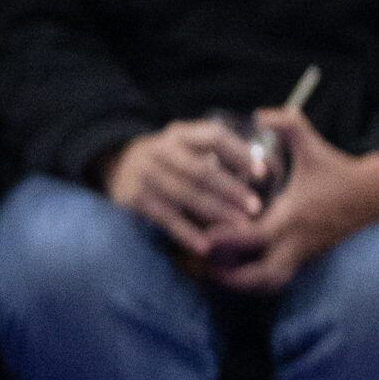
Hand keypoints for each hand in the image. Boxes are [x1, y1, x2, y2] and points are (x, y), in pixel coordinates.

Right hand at [99, 117, 263, 256]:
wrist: (116, 165)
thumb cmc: (167, 159)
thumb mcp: (184, 144)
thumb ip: (214, 153)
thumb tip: (261, 171)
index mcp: (179, 134)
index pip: (213, 137)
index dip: (240, 153)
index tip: (263, 172)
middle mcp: (160, 150)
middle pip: (201, 171)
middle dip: (231, 190)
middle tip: (255, 207)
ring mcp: (146, 174)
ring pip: (187, 195)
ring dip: (216, 212)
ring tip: (240, 227)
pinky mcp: (134, 198)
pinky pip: (166, 218)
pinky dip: (186, 233)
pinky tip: (206, 245)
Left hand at [197, 110, 378, 293]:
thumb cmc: (341, 171)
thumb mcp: (314, 146)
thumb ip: (288, 125)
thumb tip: (260, 113)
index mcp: (293, 216)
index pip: (255, 237)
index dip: (226, 240)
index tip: (203, 238)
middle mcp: (298, 241)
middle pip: (264, 277)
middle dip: (233, 278)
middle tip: (207, 265)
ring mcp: (305, 255)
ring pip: (274, 284)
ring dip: (246, 284)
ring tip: (220, 272)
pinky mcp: (309, 260)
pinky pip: (282, 279)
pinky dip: (259, 281)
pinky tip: (239, 269)